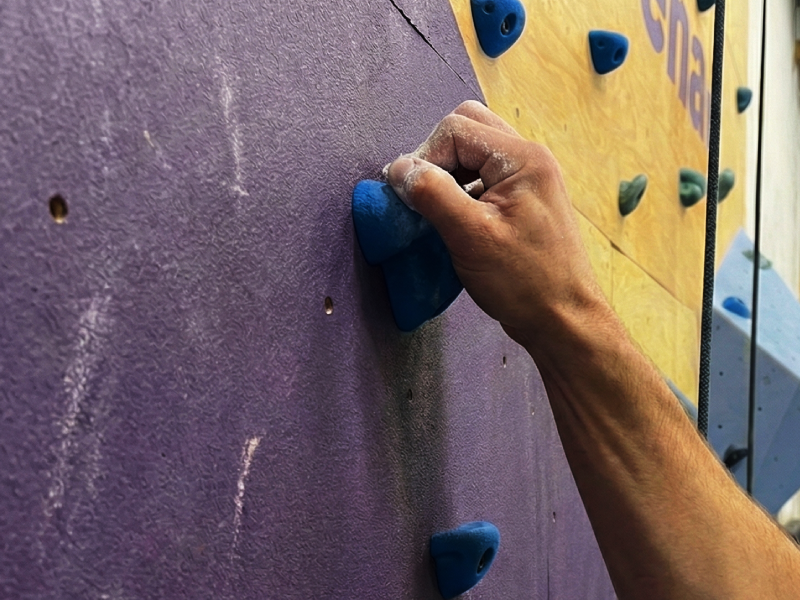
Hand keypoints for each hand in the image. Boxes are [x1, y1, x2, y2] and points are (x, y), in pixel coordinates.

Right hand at [386, 101, 605, 348]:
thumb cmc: (524, 281)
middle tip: (424, 194)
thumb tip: (398, 168)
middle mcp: (529, 159)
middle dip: (436, 156)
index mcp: (522, 159)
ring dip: (449, 172)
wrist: (563, 320)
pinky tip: (455, 219)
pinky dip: (462, 188)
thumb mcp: (471, 236)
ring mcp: (528, 179)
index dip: (424, 158)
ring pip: (475, 151)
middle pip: (468, 128)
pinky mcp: (523, 200)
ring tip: (437, 209)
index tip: (410, 197)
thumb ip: (432, 194)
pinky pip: (484, 175)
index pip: (456, 129)